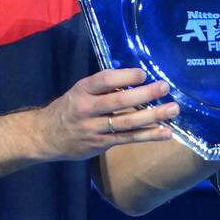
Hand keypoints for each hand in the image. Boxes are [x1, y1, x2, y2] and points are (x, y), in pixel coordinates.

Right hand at [35, 68, 177, 161]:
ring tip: (173, 110)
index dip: (124, 76)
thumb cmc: (70, 108)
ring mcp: (94, 129)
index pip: (104, 80)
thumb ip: (104, 86)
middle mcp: (87, 109)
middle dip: (144, 94)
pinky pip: (128, 139)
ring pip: (126, 123)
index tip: (143, 74)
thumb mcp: (81, 91)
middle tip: (165, 87)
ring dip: (153, 116)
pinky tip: (165, 133)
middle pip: (118, 101)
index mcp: (82, 90)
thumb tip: (138, 79)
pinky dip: (148, 136)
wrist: (46, 136)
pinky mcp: (101, 145)